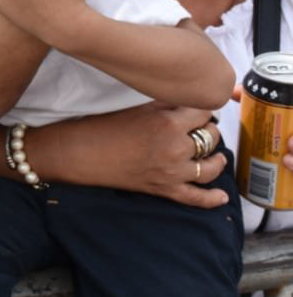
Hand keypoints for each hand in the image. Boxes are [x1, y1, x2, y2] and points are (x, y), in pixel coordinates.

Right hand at [46, 102, 228, 208]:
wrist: (79, 153)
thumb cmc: (101, 126)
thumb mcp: (136, 107)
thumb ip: (166, 104)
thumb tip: (187, 101)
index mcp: (168, 123)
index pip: (204, 112)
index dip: (202, 109)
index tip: (199, 108)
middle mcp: (175, 148)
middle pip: (211, 137)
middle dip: (208, 130)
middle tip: (199, 127)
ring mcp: (171, 172)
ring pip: (210, 167)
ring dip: (216, 159)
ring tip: (215, 154)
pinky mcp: (163, 189)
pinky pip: (195, 198)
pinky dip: (211, 199)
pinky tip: (221, 196)